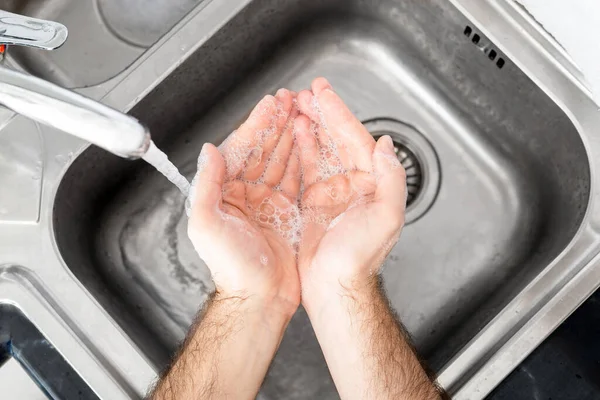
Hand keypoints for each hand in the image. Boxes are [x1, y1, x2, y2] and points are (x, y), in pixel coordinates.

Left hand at [188, 89, 300, 314]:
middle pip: (264, 150)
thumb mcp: (208, 226)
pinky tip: (309, 143)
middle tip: (291, 99)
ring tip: (303, 113)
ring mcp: (269, 202)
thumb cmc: (232, 269)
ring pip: (281, 160)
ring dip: (291, 136)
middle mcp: (247, 194)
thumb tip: (208, 151)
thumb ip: (206, 187)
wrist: (259, 298)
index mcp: (226, 193)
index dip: (257, 124)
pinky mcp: (288, 213)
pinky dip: (303, 160)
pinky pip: (296, 180)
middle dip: (277, 123)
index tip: (270, 104)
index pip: (242, 149)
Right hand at [294, 78, 406, 301]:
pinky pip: (305, 167)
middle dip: (322, 112)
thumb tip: (388, 146)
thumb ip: (391, 179)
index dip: (339, 113)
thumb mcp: (386, 217)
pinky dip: (300, 148)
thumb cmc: (359, 258)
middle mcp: (353, 183)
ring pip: (320, 148)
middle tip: (307, 91)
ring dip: (310, 125)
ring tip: (296, 105)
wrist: (333, 286)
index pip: (355, 139)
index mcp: (372, 183)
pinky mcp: (312, 202)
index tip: (324, 93)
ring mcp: (332, 191)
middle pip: (337, 138)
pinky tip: (293, 133)